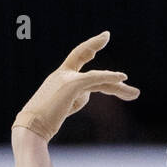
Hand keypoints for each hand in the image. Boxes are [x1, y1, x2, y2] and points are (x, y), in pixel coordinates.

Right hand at [12, 31, 139, 140]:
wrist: (31, 129)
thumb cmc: (42, 124)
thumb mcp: (63, 109)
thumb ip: (76, 98)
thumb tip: (87, 94)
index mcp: (58, 78)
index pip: (75, 60)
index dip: (88, 50)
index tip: (99, 43)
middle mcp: (61, 74)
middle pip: (85, 61)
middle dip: (96, 47)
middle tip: (108, 37)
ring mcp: (66, 78)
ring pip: (98, 78)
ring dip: (119, 88)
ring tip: (136, 94)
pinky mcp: (72, 85)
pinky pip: (96, 79)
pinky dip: (110, 78)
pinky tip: (123, 77)